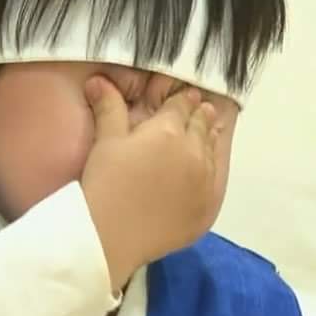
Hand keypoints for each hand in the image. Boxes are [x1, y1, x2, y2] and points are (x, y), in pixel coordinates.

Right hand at [81, 75, 217, 292]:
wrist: (109, 235)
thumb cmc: (104, 184)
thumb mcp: (106, 142)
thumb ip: (109, 108)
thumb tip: (99, 80)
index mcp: (168, 131)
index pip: (181, 107)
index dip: (182, 100)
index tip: (185, 96)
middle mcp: (193, 152)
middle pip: (201, 126)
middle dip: (199, 116)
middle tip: (201, 109)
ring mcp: (204, 181)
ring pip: (212, 151)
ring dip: (210, 138)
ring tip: (210, 131)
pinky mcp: (207, 208)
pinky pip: (216, 182)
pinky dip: (212, 169)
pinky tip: (208, 168)